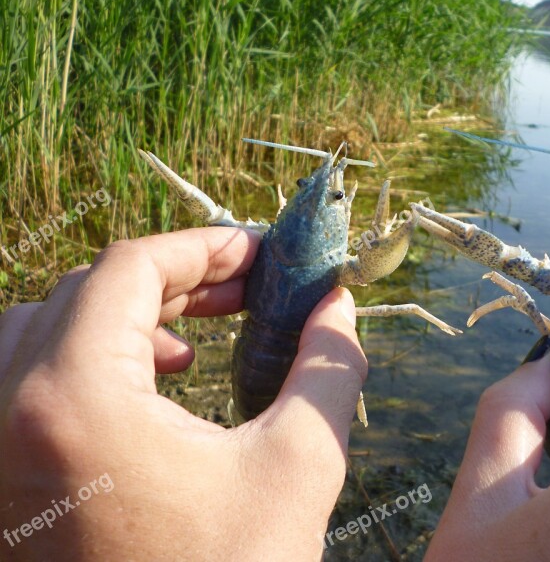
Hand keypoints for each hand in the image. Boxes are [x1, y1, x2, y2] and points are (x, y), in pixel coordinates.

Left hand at [0, 228, 366, 560]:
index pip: (130, 269)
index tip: (260, 253)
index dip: (204, 246)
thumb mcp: (301, 466)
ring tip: (198, 333)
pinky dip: (92, 357)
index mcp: (75, 399)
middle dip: (175, 278)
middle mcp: (10, 412)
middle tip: (245, 288)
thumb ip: (328, 367)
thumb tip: (340, 306)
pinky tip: (157, 383)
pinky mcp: (3, 478)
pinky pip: (30, 380)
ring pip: (45, 328)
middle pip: (85, 291)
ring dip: (125, 314)